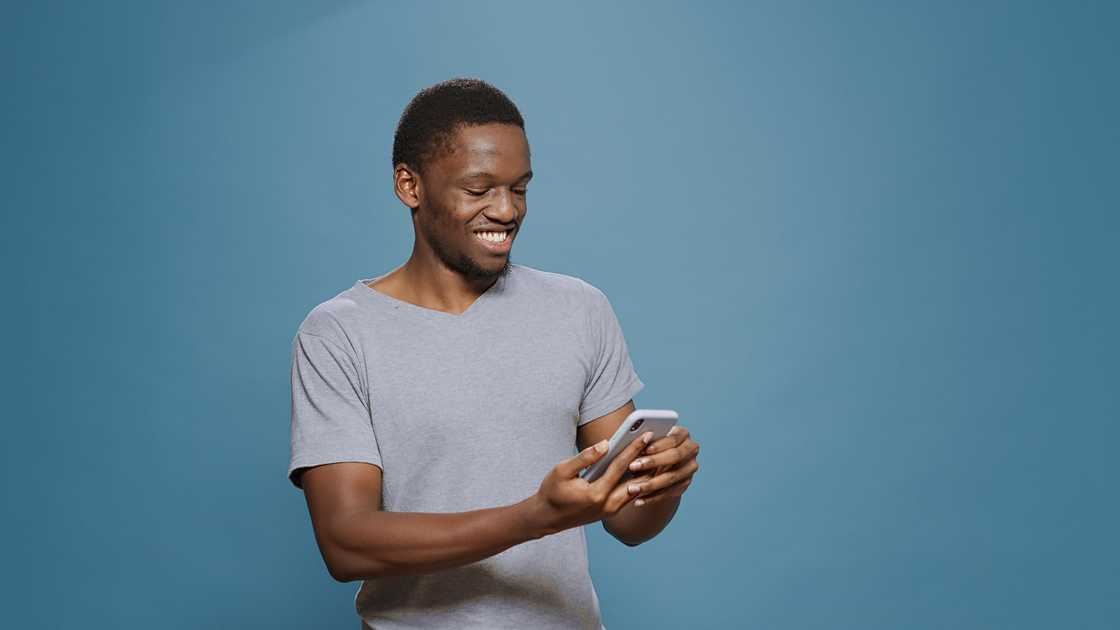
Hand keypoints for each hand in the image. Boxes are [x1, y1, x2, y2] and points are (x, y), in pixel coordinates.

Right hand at [528, 431, 654, 536]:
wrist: (546, 518)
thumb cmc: (552, 492)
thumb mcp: (562, 470)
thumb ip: (585, 457)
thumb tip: (605, 444)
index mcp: (596, 494)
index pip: (620, 467)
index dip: (634, 449)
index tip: (647, 434)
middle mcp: (608, 505)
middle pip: (636, 480)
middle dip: (648, 460)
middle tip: (660, 443)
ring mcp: (611, 510)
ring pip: (637, 490)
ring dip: (647, 472)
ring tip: (658, 453)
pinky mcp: (611, 511)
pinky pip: (631, 495)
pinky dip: (639, 481)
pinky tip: (645, 467)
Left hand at [623, 425, 699, 505]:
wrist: (659, 462)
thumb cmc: (649, 446)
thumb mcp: (648, 440)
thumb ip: (644, 440)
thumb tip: (634, 441)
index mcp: (683, 434)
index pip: (673, 439)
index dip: (658, 444)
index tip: (642, 449)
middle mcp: (691, 450)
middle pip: (675, 456)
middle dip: (653, 462)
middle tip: (632, 466)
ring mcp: (690, 468)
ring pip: (671, 477)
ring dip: (650, 484)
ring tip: (632, 489)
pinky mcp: (684, 484)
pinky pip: (668, 492)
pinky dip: (652, 497)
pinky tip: (638, 500)